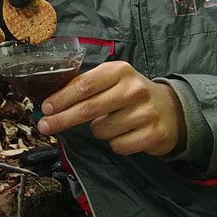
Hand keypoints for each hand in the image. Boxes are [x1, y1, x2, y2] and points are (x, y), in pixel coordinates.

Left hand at [36, 61, 185, 156]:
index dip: (62, 98)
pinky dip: (114, 143)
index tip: (45, 108)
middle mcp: (134, 89)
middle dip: (62, 119)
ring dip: (97, 131)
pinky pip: (117, 145)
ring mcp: (145, 113)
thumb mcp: (112, 80)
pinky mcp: (153, 134)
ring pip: (101, 130)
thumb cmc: (131, 94)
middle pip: (88, 108)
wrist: (170, 109)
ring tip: (110, 123)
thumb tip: (51, 102)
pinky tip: (125, 133)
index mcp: (119, 71)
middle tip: (45, 126)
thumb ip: (86, 86)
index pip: (84, 85)